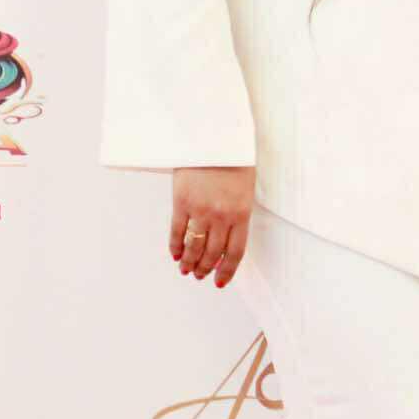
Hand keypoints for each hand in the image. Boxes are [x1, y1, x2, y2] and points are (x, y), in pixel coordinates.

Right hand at [171, 166, 255, 288]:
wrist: (214, 137)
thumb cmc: (232, 160)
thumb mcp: (244, 188)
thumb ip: (237, 214)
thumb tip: (225, 241)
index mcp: (242, 213)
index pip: (235, 252)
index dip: (226, 271)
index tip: (219, 282)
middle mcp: (222, 215)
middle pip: (212, 253)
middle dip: (205, 268)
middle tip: (199, 275)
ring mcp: (201, 209)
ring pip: (194, 246)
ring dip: (189, 262)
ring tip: (186, 269)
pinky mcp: (182, 201)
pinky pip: (177, 231)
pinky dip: (175, 247)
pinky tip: (174, 255)